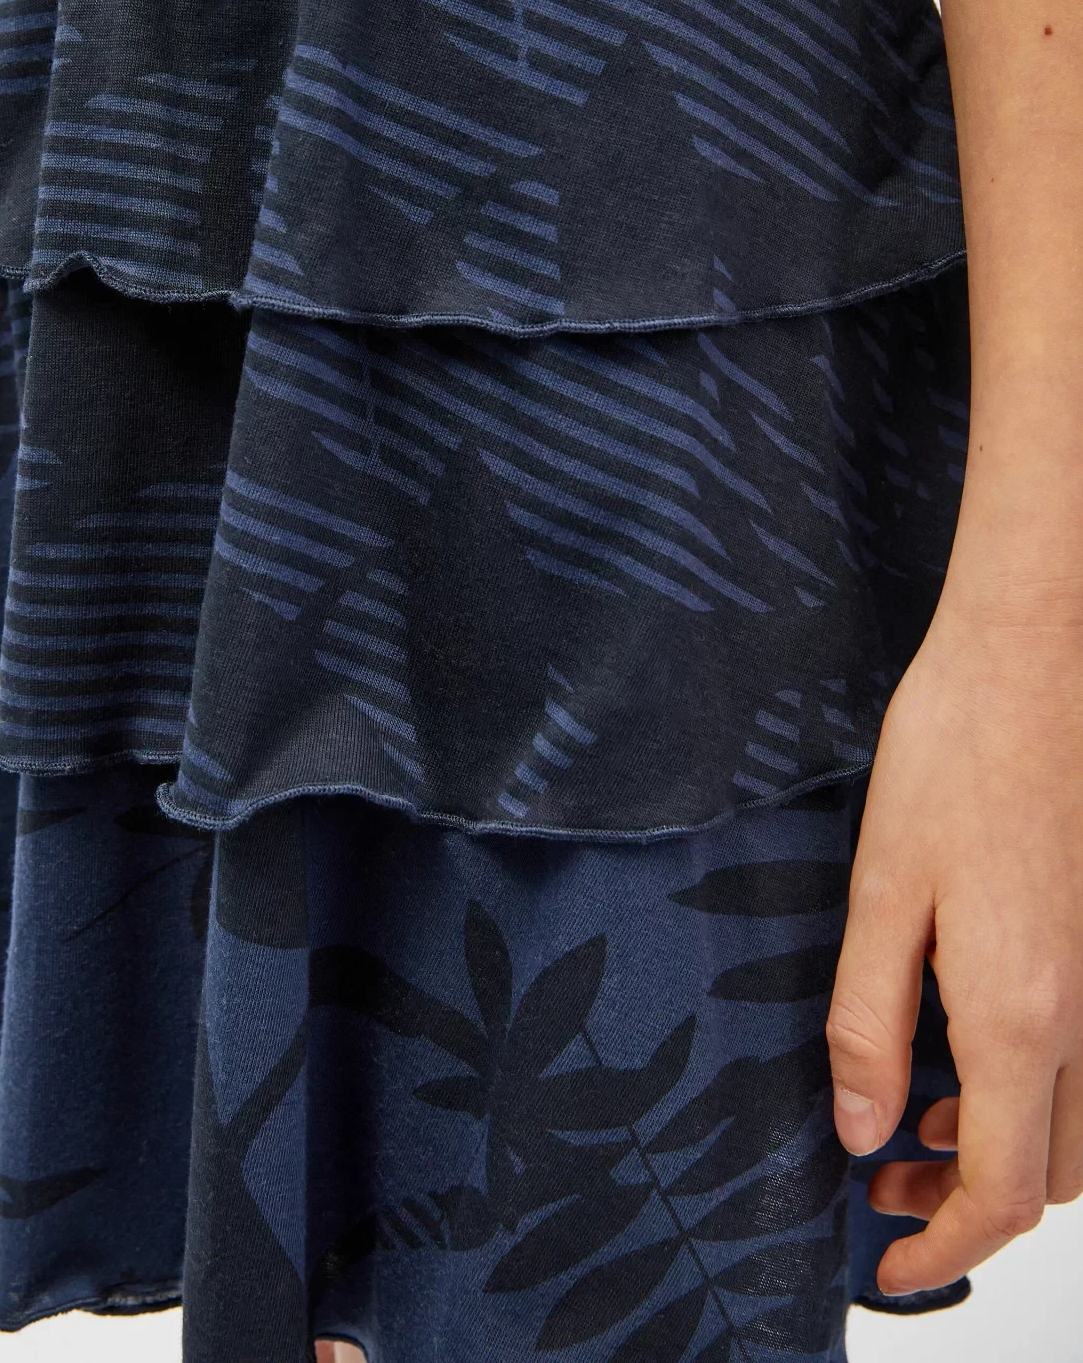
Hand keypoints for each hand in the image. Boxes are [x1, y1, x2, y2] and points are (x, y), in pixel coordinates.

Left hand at [827, 585, 1082, 1294]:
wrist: (1034, 663)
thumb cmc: (955, 755)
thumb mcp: (881, 891)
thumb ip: (869, 1022)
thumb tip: (864, 1132)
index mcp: (1022, 1015)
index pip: (1003, 1189)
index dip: (945, 1244)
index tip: (886, 1262)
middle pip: (1052, 1173)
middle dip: (971, 1202)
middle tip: (886, 1178)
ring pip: (1079, 1121)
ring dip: (1003, 1146)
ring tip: (914, 1114)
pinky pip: (1082, 1056)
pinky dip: (1029, 1087)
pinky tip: (959, 1041)